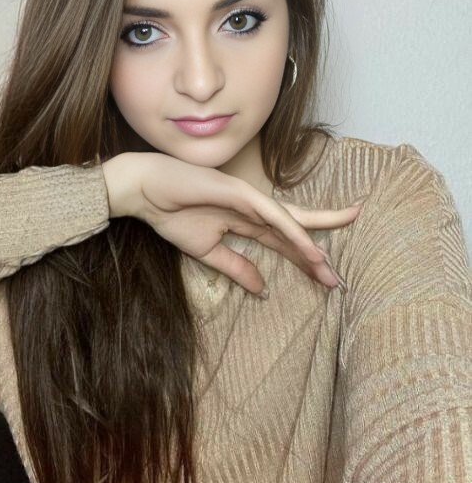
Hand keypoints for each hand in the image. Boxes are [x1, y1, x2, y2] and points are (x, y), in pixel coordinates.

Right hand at [102, 152, 359, 295]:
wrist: (145, 191)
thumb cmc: (172, 214)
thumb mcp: (209, 252)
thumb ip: (237, 268)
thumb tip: (262, 290)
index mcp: (247, 222)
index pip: (283, 242)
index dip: (303, 260)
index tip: (323, 281)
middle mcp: (254, 210)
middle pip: (295, 230)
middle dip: (316, 253)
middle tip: (336, 280)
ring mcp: (249, 199)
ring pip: (290, 222)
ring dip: (311, 246)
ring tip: (330, 271)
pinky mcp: (241, 193)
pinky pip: (273, 216)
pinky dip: (293, 232)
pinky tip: (310, 250)